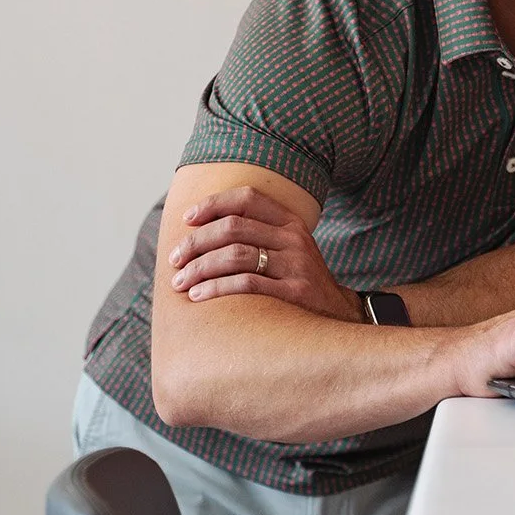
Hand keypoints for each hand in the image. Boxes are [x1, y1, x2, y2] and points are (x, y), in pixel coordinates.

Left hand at [168, 185, 362, 321]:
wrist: (339, 317)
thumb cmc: (299, 282)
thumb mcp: (289, 249)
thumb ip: (257, 234)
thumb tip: (200, 229)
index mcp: (290, 222)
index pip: (247, 197)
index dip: (213, 204)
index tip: (187, 219)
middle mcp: (294, 238)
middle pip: (233, 227)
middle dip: (196, 242)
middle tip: (174, 259)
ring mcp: (296, 265)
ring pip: (235, 255)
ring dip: (199, 268)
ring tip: (180, 282)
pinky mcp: (295, 292)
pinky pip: (246, 284)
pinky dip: (216, 288)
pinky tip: (198, 296)